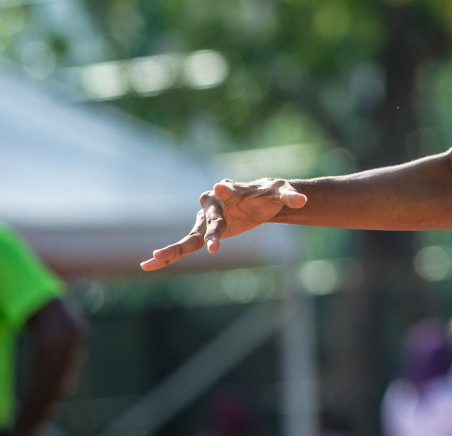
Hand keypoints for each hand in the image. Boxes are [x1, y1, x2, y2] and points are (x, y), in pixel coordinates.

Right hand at [140, 178, 306, 270]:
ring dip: (177, 247)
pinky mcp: (202, 233)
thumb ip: (290, 196)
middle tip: (213, 246)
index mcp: (233, 189)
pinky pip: (184, 245)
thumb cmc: (269, 193)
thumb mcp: (282, 192)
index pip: (229, 189)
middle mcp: (215, 203)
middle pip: (212, 216)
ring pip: (192, 234)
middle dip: (212, 229)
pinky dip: (169, 255)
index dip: (225, 189)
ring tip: (156, 257)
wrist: (258, 200)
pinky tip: (149, 264)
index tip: (220, 187)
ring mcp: (206, 219)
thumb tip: (303, 201)